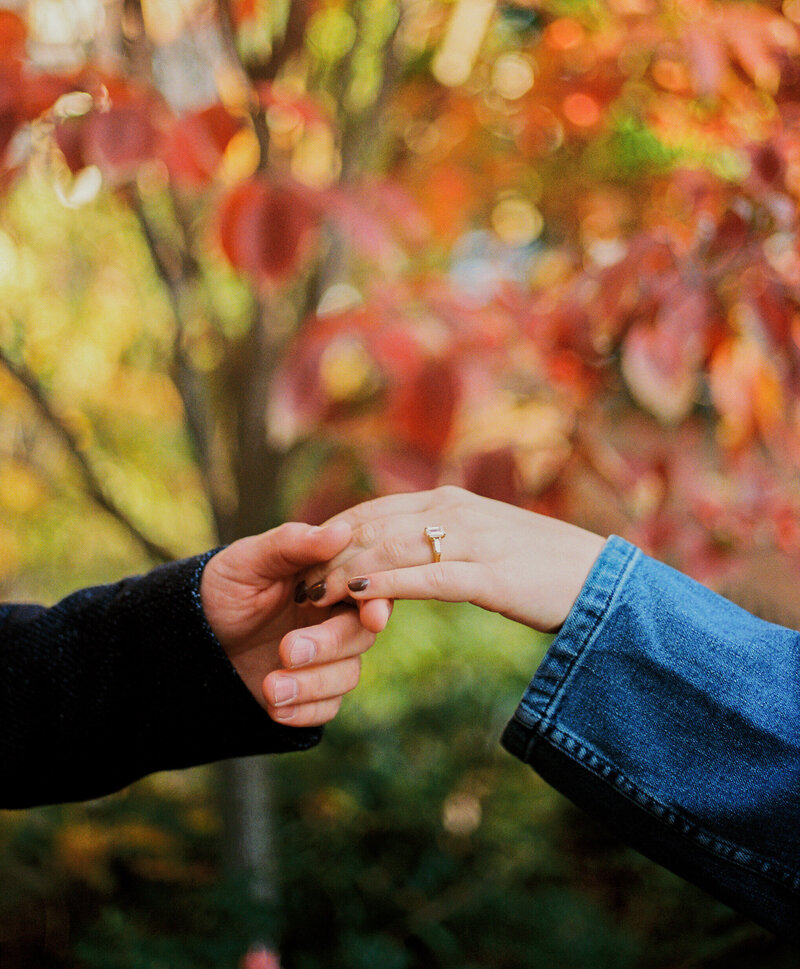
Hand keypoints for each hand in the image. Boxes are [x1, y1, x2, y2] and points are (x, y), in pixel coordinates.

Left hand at [201, 521, 385, 726]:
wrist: (190, 636)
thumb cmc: (223, 587)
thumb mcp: (249, 559)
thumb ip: (291, 544)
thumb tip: (341, 531)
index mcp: (329, 580)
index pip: (369, 588)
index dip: (376, 602)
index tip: (370, 614)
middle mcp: (334, 617)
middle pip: (360, 635)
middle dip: (328, 646)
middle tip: (287, 650)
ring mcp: (324, 657)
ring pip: (346, 675)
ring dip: (311, 684)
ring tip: (270, 687)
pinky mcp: (310, 690)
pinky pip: (326, 707)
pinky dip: (304, 711)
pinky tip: (274, 708)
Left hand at [297, 487, 605, 632]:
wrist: (603, 581)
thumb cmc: (544, 568)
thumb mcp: (489, 543)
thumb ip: (449, 540)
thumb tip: (413, 552)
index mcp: (451, 502)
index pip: (376, 510)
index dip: (335, 530)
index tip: (303, 553)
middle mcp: (455, 511)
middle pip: (374, 526)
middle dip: (330, 553)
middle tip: (294, 579)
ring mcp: (472, 539)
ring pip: (393, 548)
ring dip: (347, 570)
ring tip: (311, 593)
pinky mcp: (488, 573)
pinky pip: (428, 576)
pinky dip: (389, 582)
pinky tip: (360, 594)